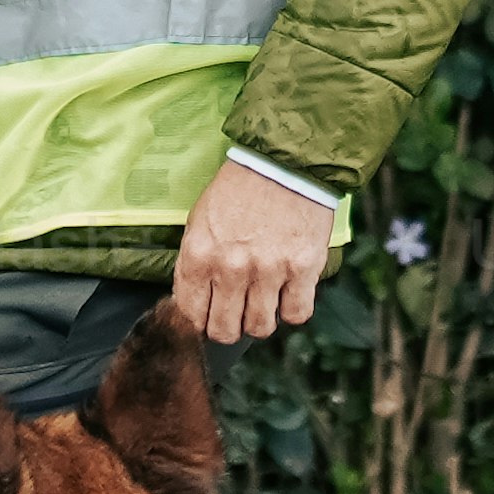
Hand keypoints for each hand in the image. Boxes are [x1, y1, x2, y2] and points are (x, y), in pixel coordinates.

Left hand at [167, 157, 340, 342]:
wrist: (284, 162)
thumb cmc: (239, 190)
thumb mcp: (200, 221)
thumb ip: (195, 265)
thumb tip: (194, 304)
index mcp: (199, 255)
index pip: (191, 317)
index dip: (200, 321)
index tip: (209, 315)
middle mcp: (231, 268)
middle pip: (225, 331)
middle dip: (229, 327)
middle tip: (236, 312)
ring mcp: (269, 271)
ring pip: (260, 328)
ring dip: (260, 319)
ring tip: (263, 299)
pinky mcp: (303, 269)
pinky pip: (296, 315)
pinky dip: (292, 309)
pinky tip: (288, 292)